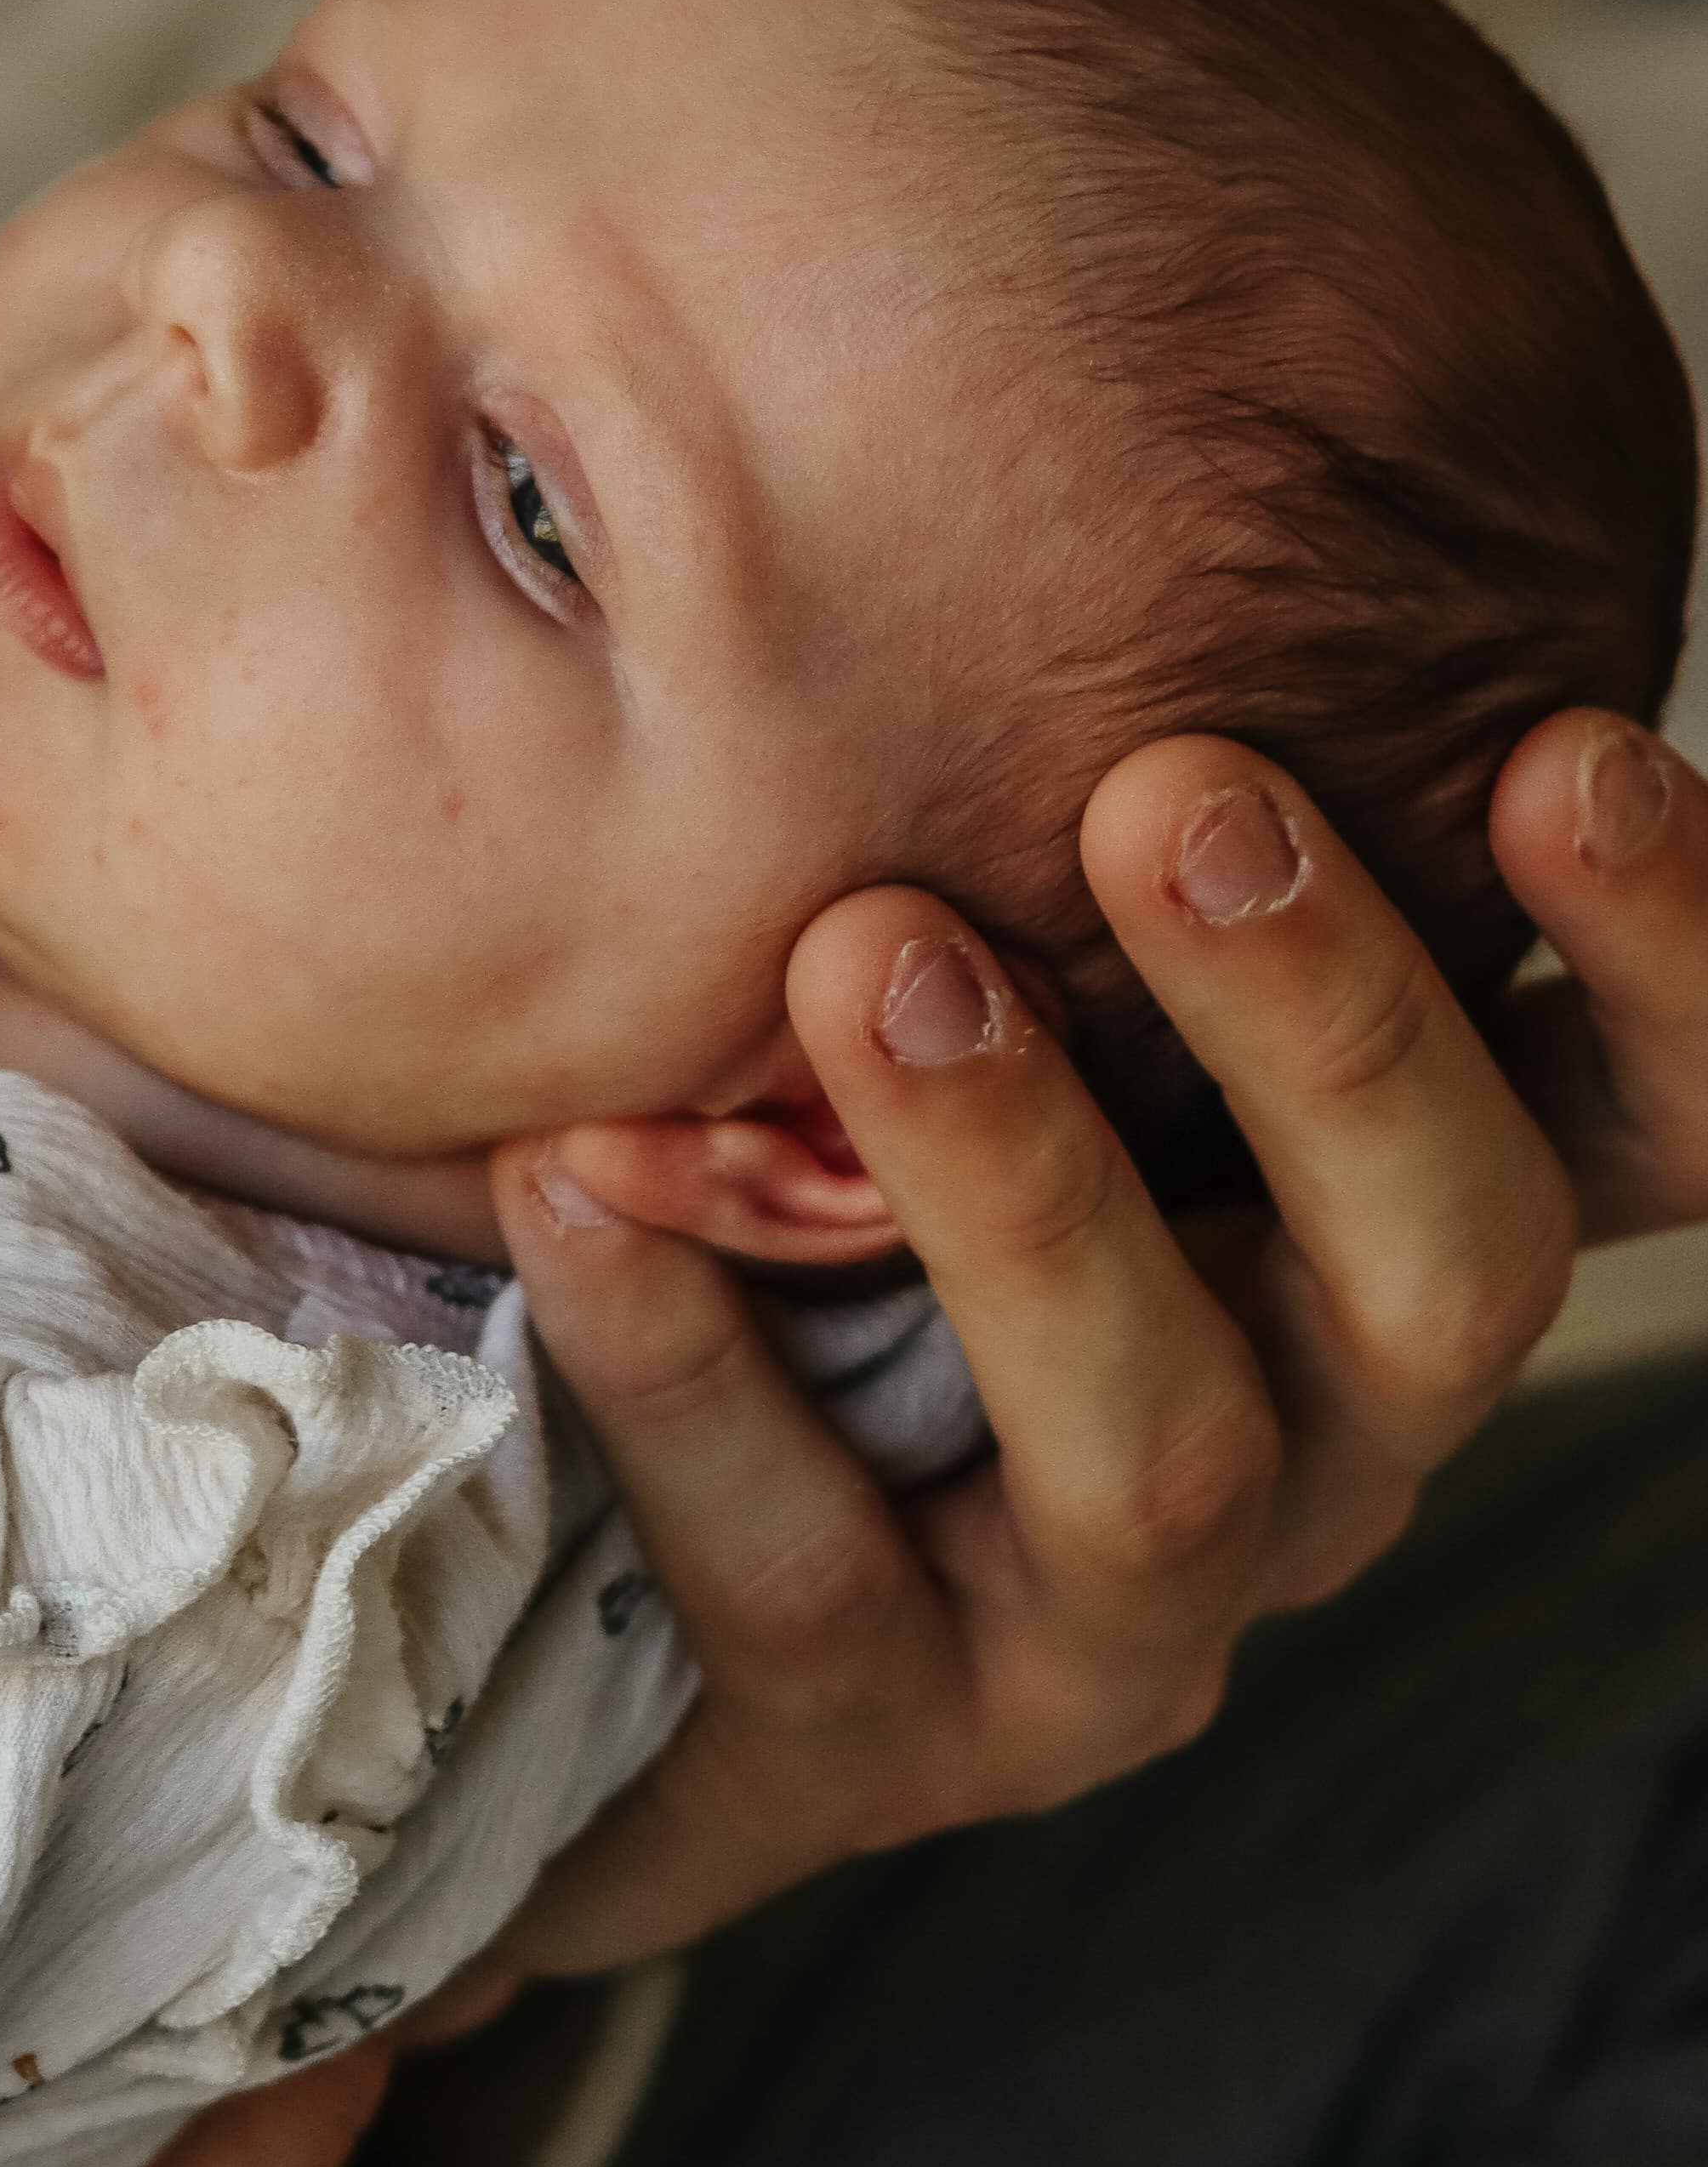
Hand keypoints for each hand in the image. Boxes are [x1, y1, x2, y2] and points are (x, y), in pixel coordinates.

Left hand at [477, 710, 1698, 1971]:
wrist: (569, 1612)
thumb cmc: (824, 1196)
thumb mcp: (988, 988)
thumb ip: (1053, 813)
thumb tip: (1059, 432)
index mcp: (1384, 1239)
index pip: (1647, 1126)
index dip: (1672, 969)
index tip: (1574, 752)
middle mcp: (1314, 1433)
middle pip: (1457, 1268)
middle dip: (1339, 1032)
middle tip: (1185, 796)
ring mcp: (1112, 1619)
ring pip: (1164, 1446)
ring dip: (1026, 1188)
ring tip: (869, 954)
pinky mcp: (887, 1734)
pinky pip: (805, 1562)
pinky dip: (692, 1360)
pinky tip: (577, 1181)